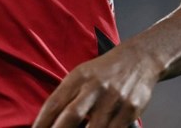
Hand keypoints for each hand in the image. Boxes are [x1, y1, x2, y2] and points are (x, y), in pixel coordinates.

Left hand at [31, 44, 159, 127]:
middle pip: (71, 116)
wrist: (139, 59)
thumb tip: (49, 120)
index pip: (54, 103)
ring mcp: (112, 99)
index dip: (42, 122)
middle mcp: (94, 88)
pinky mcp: (130, 109)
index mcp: (78, 78)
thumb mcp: (82, 75)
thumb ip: (67, 95)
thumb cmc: (105, 71)